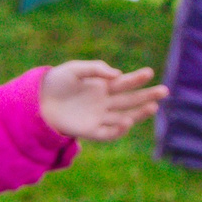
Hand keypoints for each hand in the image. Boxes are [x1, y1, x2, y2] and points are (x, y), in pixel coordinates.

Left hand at [38, 61, 167, 142]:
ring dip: (139, 113)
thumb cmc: (55, 82)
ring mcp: (97, 117)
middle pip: (130, 100)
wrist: (36, 101)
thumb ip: (96, 69)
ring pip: (124, 117)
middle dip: (147, 96)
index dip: (137, 78)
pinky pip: (107, 133)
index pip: (124, 83)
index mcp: (101, 86)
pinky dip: (118, 130)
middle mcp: (103, 102)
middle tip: (164, 91)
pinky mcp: (89, 130)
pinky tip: (126, 121)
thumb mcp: (74, 69)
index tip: (149, 73)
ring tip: (153, 107)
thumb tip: (117, 75)